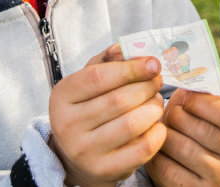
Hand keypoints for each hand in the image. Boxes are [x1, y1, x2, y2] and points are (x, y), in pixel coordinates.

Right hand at [48, 44, 166, 185]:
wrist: (80, 155)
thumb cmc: (91, 106)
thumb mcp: (91, 80)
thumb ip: (109, 60)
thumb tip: (130, 49)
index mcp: (62, 96)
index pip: (98, 77)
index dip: (131, 68)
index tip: (154, 63)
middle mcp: (67, 125)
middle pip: (119, 100)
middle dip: (147, 87)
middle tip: (157, 82)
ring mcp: (84, 151)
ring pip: (132, 123)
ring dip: (153, 108)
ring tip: (156, 102)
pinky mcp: (104, 170)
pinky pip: (142, 148)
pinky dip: (157, 132)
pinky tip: (157, 124)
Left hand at [146, 88, 219, 185]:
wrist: (203, 154)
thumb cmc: (201, 118)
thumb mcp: (209, 101)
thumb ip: (199, 90)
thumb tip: (180, 78)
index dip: (198, 101)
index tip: (186, 97)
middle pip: (199, 129)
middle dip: (176, 115)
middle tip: (169, 112)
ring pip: (181, 147)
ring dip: (164, 133)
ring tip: (163, 127)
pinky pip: (166, 169)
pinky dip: (156, 154)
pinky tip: (159, 146)